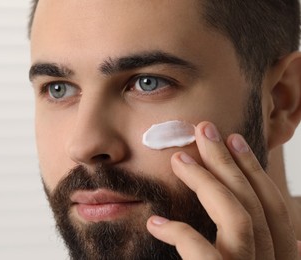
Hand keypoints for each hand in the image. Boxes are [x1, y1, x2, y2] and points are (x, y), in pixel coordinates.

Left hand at [146, 121, 298, 258]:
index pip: (274, 209)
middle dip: (228, 161)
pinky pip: (201, 250)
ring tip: (178, 159)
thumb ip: (270, 252)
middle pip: (254, 204)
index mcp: (282, 258)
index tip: (234, 140)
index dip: (255, 171)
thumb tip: (299, 244)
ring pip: (237, 218)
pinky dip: (178, 232)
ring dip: (206, 181)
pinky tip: (155, 224)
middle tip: (204, 129)